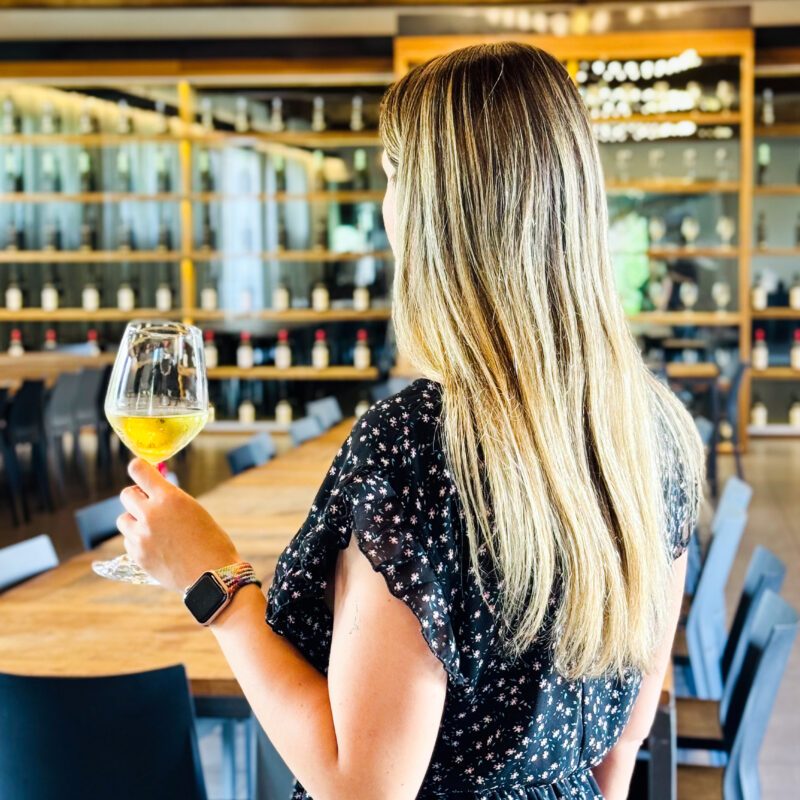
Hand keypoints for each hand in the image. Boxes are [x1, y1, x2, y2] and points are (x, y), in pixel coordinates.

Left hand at [118, 458, 241, 592]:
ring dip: (135, 520)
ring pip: (123, 519)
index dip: (138, 468)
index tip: (139, 470)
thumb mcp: (194, 510)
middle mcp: (150, 514)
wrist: (211, 575)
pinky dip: (138, 540)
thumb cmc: (210, 541)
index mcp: (169, 498)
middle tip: (149, 504)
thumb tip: (154, 491)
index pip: (139, 470)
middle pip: (126, 495)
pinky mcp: (137, 555)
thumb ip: (171, 500)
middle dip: (137, 497)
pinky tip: (156, 546)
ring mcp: (141, 536)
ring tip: (153, 528)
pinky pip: (128, 540)